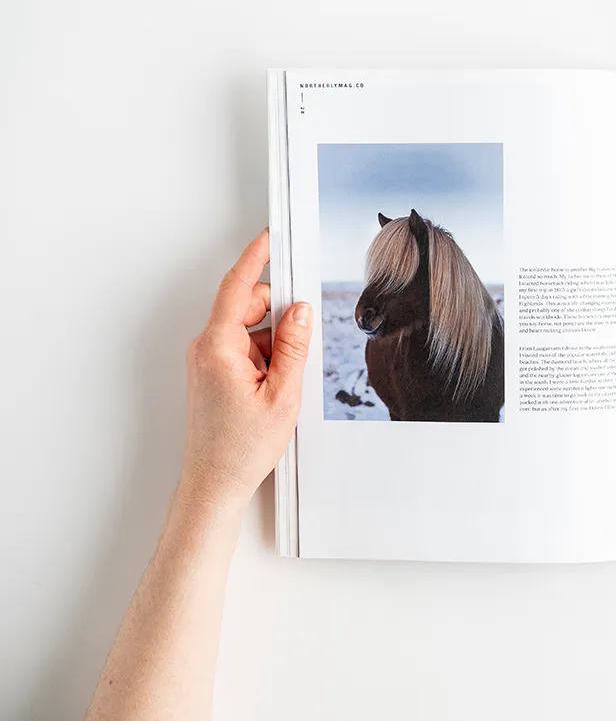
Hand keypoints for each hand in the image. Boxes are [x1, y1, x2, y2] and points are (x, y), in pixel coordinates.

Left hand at [179, 229, 312, 513]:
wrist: (214, 483)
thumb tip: (301, 309)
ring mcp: (208, 360)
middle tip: (303, 338)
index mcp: (218, 347)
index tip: (270, 237)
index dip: (256, 258)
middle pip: (247, 306)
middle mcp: (207, 348)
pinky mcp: (214, 372)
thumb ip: (293, 346)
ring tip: (284, 383)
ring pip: (250, 330)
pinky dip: (266, 358)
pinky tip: (276, 387)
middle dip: (278, 314)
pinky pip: (245, 349)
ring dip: (274, 344)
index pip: (237, 287)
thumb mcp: (282, 394)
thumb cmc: (240, 448)